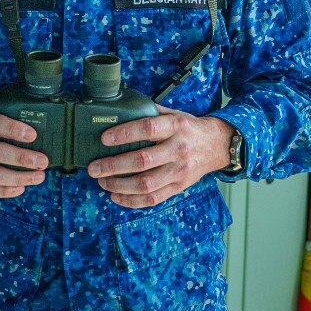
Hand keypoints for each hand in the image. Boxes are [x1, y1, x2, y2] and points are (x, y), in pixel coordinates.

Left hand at [86, 106, 233, 207]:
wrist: (216, 145)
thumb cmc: (189, 128)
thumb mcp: (174, 113)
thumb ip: (150, 112)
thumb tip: (120, 109)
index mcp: (176, 126)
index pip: (147, 129)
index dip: (124, 134)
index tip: (104, 138)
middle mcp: (178, 149)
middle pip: (142, 161)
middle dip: (113, 166)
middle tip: (94, 167)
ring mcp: (179, 171)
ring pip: (146, 183)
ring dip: (119, 185)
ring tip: (102, 181)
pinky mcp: (179, 186)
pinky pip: (153, 198)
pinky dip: (132, 201)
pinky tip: (116, 196)